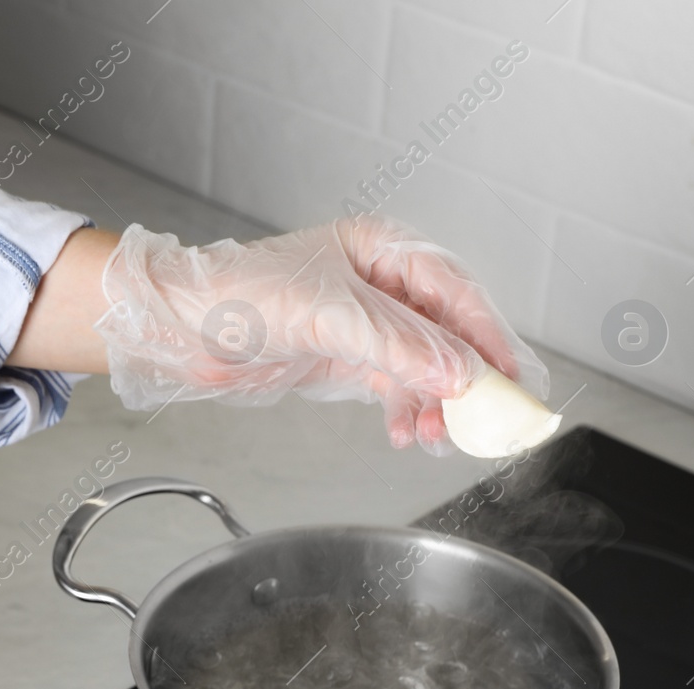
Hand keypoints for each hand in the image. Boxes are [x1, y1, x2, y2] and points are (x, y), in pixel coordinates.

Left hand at [93, 216, 547, 451]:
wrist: (182, 326)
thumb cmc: (240, 295)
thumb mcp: (328, 317)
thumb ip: (399, 346)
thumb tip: (459, 372)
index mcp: (382, 247)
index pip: (455, 290)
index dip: (487, 335)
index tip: (511, 376)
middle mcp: (380, 281)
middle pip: (446, 330)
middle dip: (463, 378)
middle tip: (484, 418)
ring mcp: (363, 320)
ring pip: (421, 364)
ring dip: (432, 402)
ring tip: (434, 436)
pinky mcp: (344, 355)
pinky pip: (393, 385)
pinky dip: (402, 410)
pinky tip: (404, 433)